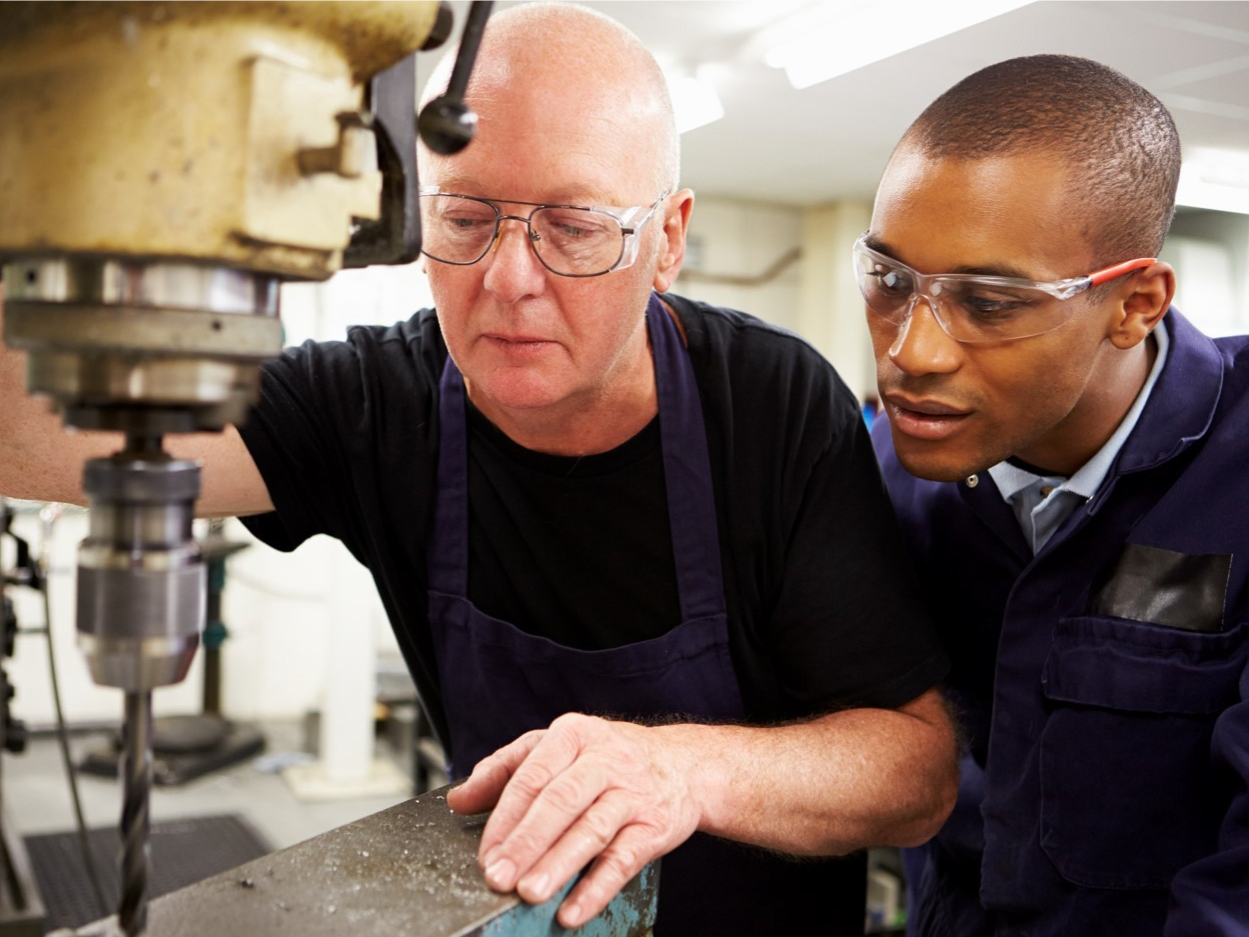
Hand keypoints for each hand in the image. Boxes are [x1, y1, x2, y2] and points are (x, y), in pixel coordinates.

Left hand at [446, 713, 701, 928]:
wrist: (683, 765)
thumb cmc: (610, 759)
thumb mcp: (559, 748)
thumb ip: (506, 770)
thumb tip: (459, 798)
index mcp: (573, 735)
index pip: (532, 776)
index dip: (505, 817)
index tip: (485, 852)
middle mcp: (605, 760)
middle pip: (560, 801)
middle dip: (526, 842)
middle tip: (499, 876)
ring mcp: (632, 793)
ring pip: (591, 829)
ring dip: (558, 864)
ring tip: (529, 893)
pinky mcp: (655, 826)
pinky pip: (623, 860)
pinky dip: (596, 888)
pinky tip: (572, 910)